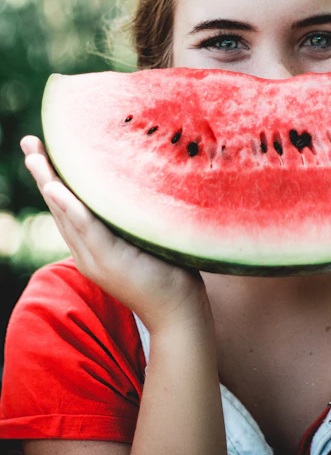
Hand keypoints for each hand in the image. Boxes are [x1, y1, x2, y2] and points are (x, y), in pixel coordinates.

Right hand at [21, 135, 211, 334]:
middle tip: (29, 142)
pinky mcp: (110, 261)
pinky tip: (57, 188)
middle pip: (59, 206)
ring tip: (35, 157)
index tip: (41, 149)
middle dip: (42, 173)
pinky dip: (70, 208)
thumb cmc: (168, 271)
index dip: (52, 177)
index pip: (67, 206)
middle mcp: (87, 251)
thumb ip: (131, 216)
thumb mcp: (143, 238)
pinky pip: (87, 229)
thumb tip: (138, 180)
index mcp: (92, 245)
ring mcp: (95, 257)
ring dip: (49, 183)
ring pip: (66, 214)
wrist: (178, 312)